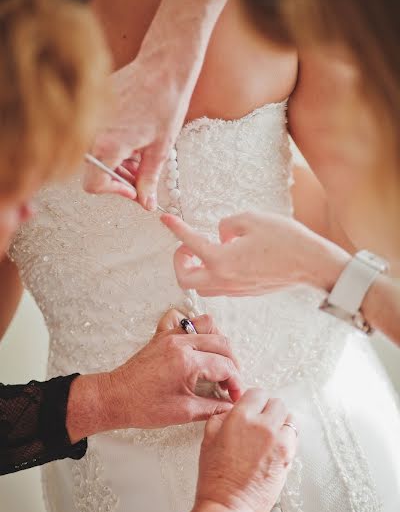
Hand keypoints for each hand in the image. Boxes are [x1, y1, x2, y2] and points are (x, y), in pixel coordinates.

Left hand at [67, 309, 241, 440]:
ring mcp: (170, 336)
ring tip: (219, 362)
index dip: (236, 383)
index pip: (226, 366)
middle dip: (232, 364)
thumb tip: (229, 406)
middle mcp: (180, 343)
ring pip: (207, 324)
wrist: (115, 398)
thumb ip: (213, 407)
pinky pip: (182, 319)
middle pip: (222, 343)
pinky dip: (194, 327)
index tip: (235, 395)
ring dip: (218, 342)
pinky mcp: (162, 335)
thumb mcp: (184, 412)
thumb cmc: (141, 406)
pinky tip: (197, 344)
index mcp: (187, 361)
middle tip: (230, 383)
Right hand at [83, 54, 192, 209]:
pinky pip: (98, 136)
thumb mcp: (160, 150)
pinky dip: (114, 145)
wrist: (162, 67)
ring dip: (118, 162)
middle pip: (95, 170)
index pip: (94, 185)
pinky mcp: (94, 108)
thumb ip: (149, 180)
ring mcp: (91, 119)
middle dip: (119, 177)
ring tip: (141, 154)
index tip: (132, 190)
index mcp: (107, 145)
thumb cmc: (165, 103)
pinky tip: (134, 139)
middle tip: (141, 174)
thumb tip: (146, 202)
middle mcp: (93, 132)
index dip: (115, 191)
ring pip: (97, 155)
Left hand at [162, 211, 350, 295]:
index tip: (165, 219)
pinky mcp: (245, 292)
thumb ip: (228, 224)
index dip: (175, 228)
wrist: (312, 264)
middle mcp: (224, 280)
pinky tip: (226, 258)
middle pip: (184, 280)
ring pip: (201, 286)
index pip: (189, 243)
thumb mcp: (252, 219)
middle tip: (186, 247)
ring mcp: (235, 289)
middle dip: (179, 262)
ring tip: (204, 252)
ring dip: (196, 270)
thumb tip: (221, 234)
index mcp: (221, 260)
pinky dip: (213, 273)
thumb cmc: (285, 240)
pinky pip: (219, 287)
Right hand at [197, 389, 295, 511]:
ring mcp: (278, 440)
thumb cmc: (216, 478)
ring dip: (280, 422)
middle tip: (260, 419)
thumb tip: (232, 411)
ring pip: (289, 417)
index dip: (253, 399)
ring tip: (269, 434)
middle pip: (276, 402)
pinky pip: (294, 436)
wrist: (230, 507)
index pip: (256, 393)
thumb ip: (221, 418)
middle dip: (268, 408)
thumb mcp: (208, 439)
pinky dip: (287, 437)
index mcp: (240, 417)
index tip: (251, 405)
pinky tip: (274, 446)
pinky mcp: (288, 456)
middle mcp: (262, 425)